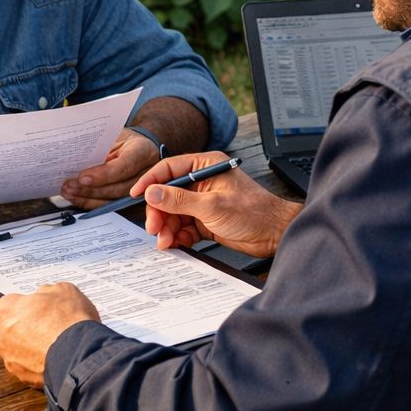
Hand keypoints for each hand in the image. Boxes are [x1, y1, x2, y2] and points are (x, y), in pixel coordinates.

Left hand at [0, 283, 100, 386]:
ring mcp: (11, 360)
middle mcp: (3, 336)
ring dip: (31, 348)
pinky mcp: (24, 379)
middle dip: (23, 329)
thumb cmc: (68, 319)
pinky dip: (39, 364)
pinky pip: (29, 368)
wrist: (79, 354)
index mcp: (7, 310)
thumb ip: (47, 293)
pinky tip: (57, 358)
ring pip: (18, 351)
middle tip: (46, 325)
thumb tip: (45, 298)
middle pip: (9, 331)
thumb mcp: (63, 291)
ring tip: (56, 344)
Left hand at [59, 128, 159, 207]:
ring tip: (69, 192)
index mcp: (143, 151)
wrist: (135, 145)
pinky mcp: (129, 197)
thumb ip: (100, 148)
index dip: (104, 175)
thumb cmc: (123, 138)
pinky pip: (109, 204)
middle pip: (119, 188)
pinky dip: (90, 203)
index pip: (125, 166)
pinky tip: (76, 198)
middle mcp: (145, 172)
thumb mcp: (113, 135)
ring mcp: (140, 188)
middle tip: (70, 186)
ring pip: (114, 200)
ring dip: (88, 198)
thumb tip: (76, 160)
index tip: (83, 178)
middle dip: (92, 190)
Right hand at [135, 152, 300, 258]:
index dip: (150, 181)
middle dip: (159, 212)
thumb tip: (153, 192)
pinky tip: (176, 244)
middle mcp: (202, 181)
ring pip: (174, 213)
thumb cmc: (254, 212)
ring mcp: (203, 202)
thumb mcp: (212, 206)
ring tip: (166, 241)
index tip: (136, 194)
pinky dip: (178, 236)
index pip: (169, 169)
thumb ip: (179, 200)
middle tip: (154, 228)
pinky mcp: (206, 220)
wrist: (274, 234)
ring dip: (167, 228)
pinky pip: (183, 227)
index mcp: (205, 166)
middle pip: (168, 194)